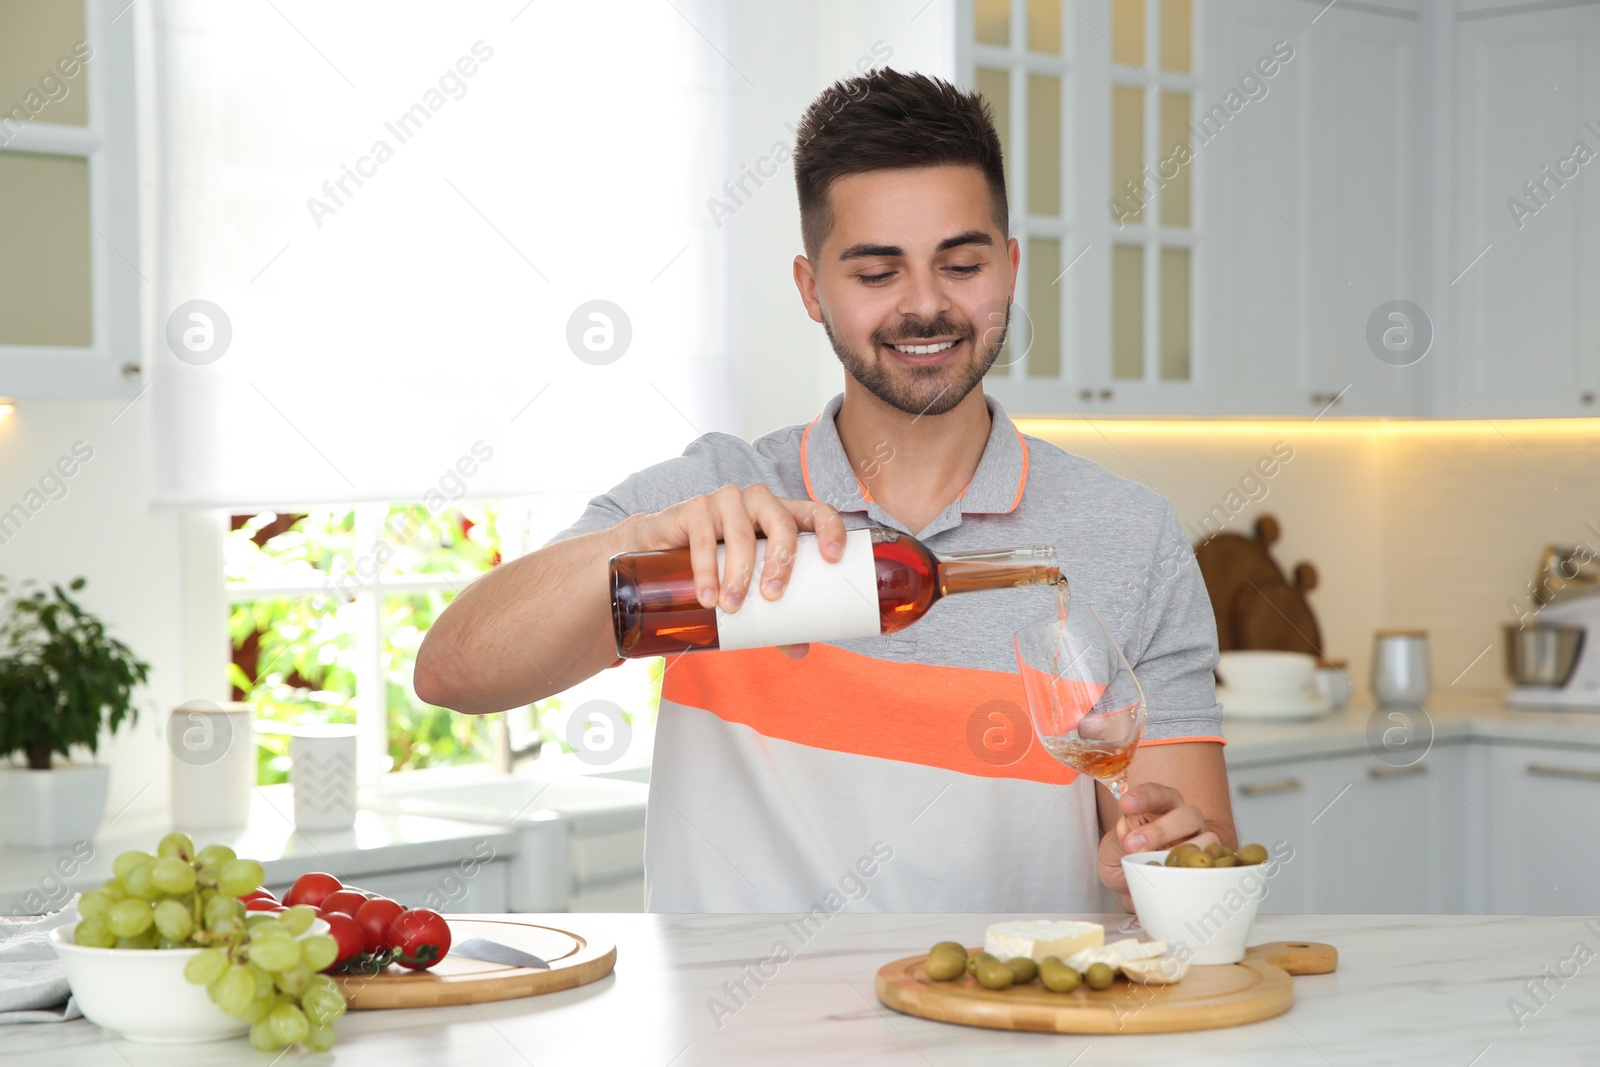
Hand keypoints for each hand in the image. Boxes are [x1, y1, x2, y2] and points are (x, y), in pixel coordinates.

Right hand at [631, 484, 846, 658]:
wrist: (662, 546)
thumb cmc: (719, 562)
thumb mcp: (750, 584)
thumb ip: (775, 615)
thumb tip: (799, 651)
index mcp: (782, 515)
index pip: (816, 512)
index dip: (830, 529)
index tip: (833, 558)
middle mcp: (758, 501)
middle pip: (781, 523)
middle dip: (781, 561)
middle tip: (772, 596)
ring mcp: (727, 500)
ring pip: (742, 534)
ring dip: (739, 573)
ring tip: (732, 606)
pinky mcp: (696, 508)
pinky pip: (703, 538)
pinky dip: (706, 570)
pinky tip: (706, 595)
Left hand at [1096, 782, 1221, 910]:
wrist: (1136, 891)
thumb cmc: (1125, 864)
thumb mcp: (1110, 855)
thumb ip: (1116, 843)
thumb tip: (1128, 837)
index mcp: (1157, 807)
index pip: (1156, 793)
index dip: (1144, 796)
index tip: (1126, 805)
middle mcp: (1182, 820)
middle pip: (1187, 813)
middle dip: (1161, 830)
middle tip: (1133, 845)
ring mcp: (1199, 842)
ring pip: (1206, 836)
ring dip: (1180, 852)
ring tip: (1155, 865)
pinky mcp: (1207, 863)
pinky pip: (1213, 863)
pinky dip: (1197, 869)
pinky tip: (1176, 875)